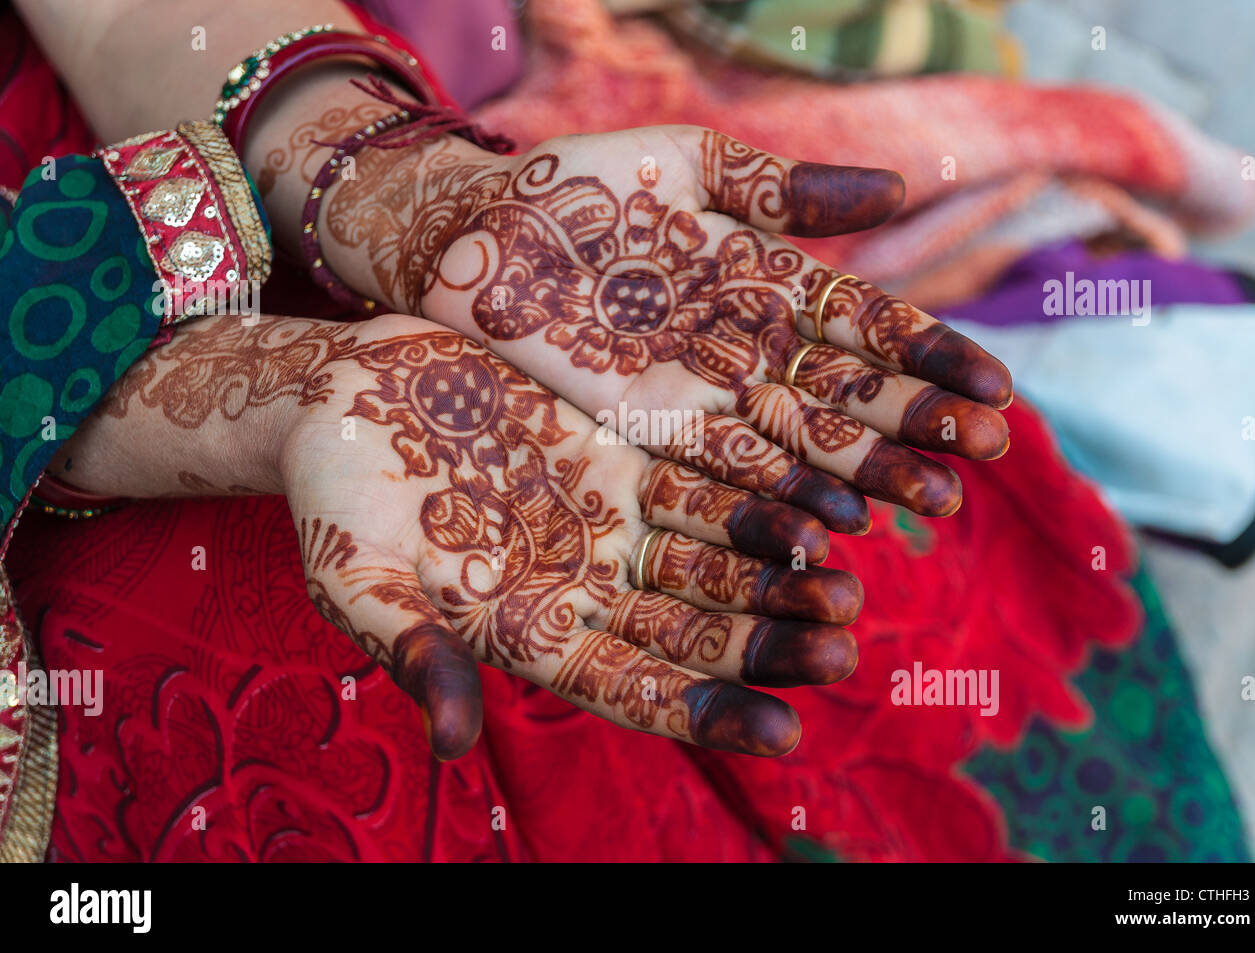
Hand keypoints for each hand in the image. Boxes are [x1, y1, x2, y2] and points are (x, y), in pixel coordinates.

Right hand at [62, 313, 862, 758]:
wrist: (343, 397)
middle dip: (768, 642)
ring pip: (717, 555)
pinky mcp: (622, 451)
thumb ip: (413, 651)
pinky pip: (706, 474)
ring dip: (781, 570)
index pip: (637, 692)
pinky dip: (759, 488)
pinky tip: (820, 494)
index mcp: (535, 634)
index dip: (709, 713)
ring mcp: (613, 518)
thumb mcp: (357, 577)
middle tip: (843, 647)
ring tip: (850, 579)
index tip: (784, 731)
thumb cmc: (334, 498)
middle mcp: (591, 585)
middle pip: (698, 629)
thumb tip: (456, 743)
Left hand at [322, 124, 1013, 530]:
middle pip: (853, 392)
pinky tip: (839, 524)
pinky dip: (786, 497)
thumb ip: (786, 188)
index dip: (932, 356)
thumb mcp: (687, 165)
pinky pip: (733, 470)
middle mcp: (751, 345)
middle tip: (990, 455)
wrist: (476, 238)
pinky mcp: (656, 433)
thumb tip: (905, 185)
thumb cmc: (579, 188)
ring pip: (806, 441)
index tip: (997, 389)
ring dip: (873, 473)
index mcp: (768, 278)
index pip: (871, 323)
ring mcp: (708, 394)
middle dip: (920, 423)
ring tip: (937, 502)